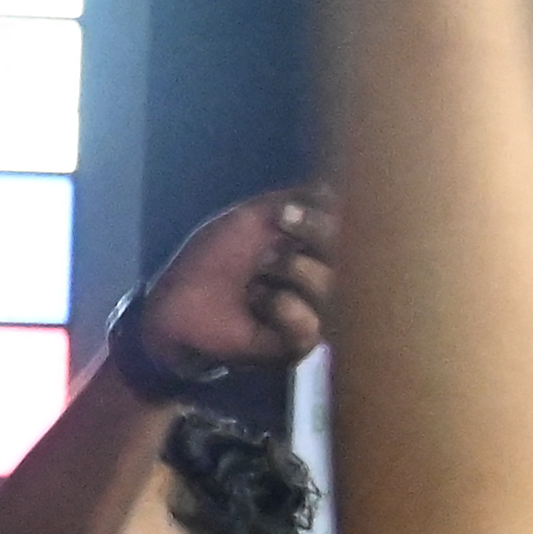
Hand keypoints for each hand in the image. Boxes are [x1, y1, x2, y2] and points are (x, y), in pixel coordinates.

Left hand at [115, 187, 334, 381]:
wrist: (177, 301)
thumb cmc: (212, 258)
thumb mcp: (254, 216)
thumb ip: (300, 200)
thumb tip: (338, 187)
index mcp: (319, 250)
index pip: (352, 230)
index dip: (325, 218)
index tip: (286, 214)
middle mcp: (326, 279)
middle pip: (355, 257)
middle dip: (316, 237)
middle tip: (273, 241)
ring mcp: (316, 313)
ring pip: (336, 288)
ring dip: (293, 271)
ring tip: (257, 275)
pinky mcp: (299, 345)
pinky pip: (312, 326)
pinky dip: (283, 308)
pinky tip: (259, 303)